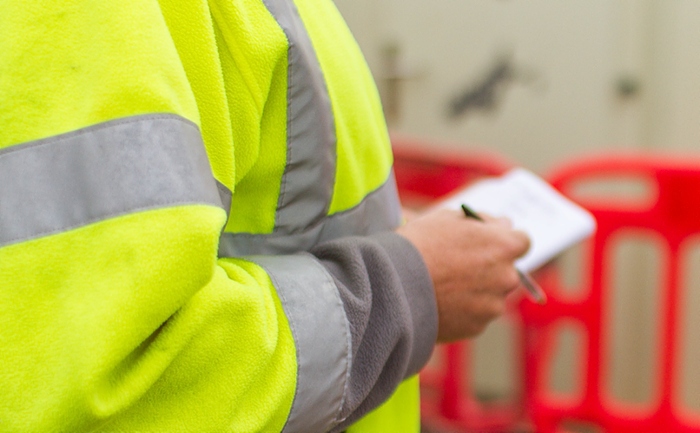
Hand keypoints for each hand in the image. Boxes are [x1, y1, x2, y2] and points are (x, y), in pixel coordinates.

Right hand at [396, 208, 529, 341]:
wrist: (393, 285)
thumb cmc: (419, 244)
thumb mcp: (448, 218)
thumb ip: (481, 221)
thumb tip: (501, 224)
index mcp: (503, 246)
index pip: (522, 241)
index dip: (504, 240)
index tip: (489, 242)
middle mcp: (506, 277)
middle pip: (507, 271)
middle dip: (490, 268)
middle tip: (460, 265)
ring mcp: (492, 305)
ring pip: (491, 296)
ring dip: (476, 291)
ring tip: (442, 286)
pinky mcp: (476, 328)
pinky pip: (475, 316)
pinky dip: (462, 310)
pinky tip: (438, 302)